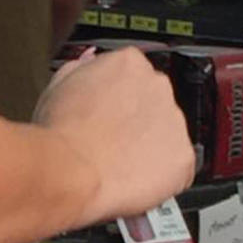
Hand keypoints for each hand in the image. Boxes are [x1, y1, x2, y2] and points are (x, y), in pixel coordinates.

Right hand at [33, 47, 194, 226]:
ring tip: (118, 165)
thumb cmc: (60, 133)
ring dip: (149, 150)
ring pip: (167, 137)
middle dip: (137, 124)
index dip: (119, 101)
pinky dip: (160, 178)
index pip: (134, 77)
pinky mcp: (183, 156)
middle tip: (111, 144)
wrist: (70, 171)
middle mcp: (158, 86)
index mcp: (129, 64)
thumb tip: (90, 63)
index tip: (108, 116)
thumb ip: (82, 68)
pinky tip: (133, 179)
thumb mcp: (59, 84)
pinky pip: (177, 169)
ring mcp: (175, 121)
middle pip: (154, 105)